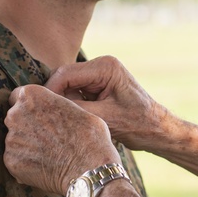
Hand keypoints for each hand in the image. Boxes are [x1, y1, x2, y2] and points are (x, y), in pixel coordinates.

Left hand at [3, 85, 119, 196]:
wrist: (88, 169)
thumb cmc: (89, 137)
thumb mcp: (77, 108)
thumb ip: (55, 105)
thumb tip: (52, 111)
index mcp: (31, 96)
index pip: (17, 96)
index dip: (28, 106)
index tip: (37, 115)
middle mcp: (15, 115)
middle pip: (15, 118)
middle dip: (26, 125)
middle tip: (47, 137)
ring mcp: (11, 139)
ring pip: (16, 140)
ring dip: (27, 145)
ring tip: (49, 154)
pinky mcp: (10, 161)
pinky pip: (16, 159)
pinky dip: (26, 163)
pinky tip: (45, 166)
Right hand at [44, 56, 168, 151]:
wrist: (157, 130)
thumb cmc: (137, 124)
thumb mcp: (103, 118)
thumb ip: (75, 108)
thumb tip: (48, 107)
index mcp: (105, 67)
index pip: (65, 74)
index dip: (50, 92)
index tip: (40, 111)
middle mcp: (101, 65)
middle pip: (64, 78)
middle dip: (57, 98)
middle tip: (50, 119)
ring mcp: (100, 74)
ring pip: (68, 86)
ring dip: (65, 103)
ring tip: (66, 121)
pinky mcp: (98, 85)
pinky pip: (76, 92)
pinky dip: (73, 105)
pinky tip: (76, 119)